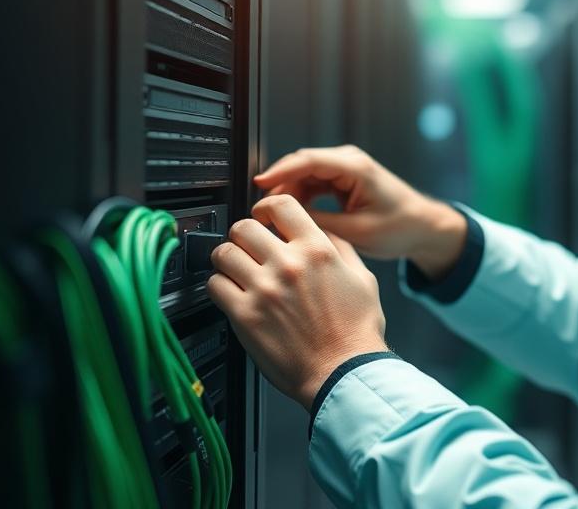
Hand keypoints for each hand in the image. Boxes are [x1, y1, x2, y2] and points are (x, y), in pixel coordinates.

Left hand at [206, 194, 387, 408]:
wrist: (343, 372)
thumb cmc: (356, 332)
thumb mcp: (363, 278)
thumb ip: (340, 249)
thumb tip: (322, 233)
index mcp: (317, 250)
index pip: (280, 205)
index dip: (266, 208)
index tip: (263, 218)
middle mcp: (288, 264)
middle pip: (244, 226)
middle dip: (244, 235)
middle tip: (247, 247)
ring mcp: (264, 289)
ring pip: (224, 253)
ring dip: (229, 260)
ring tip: (237, 270)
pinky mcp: (246, 315)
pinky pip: (215, 285)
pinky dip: (220, 286)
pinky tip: (233, 294)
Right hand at [253, 145, 466, 279]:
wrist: (423, 228)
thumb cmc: (401, 227)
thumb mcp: (357, 231)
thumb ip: (321, 223)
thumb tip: (288, 220)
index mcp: (356, 168)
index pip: (308, 161)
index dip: (280, 171)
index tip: (259, 183)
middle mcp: (350, 162)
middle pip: (302, 165)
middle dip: (279, 184)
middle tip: (261, 209)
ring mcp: (346, 169)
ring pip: (305, 175)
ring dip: (289, 193)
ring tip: (274, 216)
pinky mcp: (343, 180)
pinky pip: (313, 183)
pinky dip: (300, 197)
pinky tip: (292, 215)